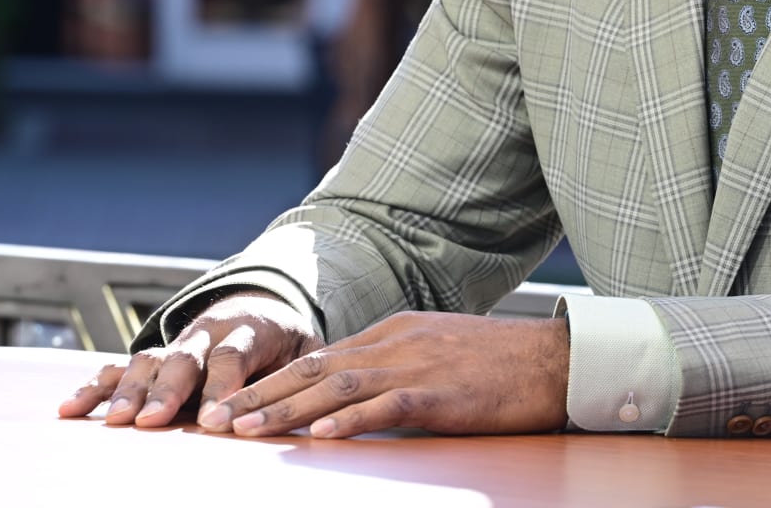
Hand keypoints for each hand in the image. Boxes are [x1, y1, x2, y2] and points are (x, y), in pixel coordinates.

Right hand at [57, 291, 320, 427]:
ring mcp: (177, 343)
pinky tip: (70, 409)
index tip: (213, 421)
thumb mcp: (308, 352)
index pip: (234, 356)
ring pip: (148, 361)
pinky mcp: (154, 356)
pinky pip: (119, 366)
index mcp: (250, 329)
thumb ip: (302, 375)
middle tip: (151, 421)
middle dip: (166, 390)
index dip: (223, 388)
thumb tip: (309, 408)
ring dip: (128, 390)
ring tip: (114, 421)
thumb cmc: (288, 343)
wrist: (262, 306)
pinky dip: (95, 385)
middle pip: (183, 358)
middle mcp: (207, 333)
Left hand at [198, 311, 569, 437]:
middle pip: (314, 369)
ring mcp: (420, 365)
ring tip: (245, 431)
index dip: (270, 382)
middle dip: (259, 395)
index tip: (230, 403)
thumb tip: (353, 395)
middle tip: (212, 420)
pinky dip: (351, 420)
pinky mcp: (444, 394)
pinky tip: (321, 436)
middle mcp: (398, 343)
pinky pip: (388, 406)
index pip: (318, 357)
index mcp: (395, 332)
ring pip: (338, 386)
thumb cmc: (503, 364)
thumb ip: (395, 367)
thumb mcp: (438, 354)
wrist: (558, 360)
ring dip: (286, 411)